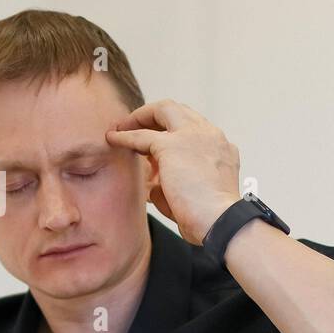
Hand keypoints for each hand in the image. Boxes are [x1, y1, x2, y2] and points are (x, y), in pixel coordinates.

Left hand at [105, 99, 240, 244]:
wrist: (220, 222)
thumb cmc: (209, 218)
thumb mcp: (194, 195)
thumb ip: (173, 185)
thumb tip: (151, 186)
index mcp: (220, 148)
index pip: (194, 128)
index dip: (172, 132)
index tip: (155, 143)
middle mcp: (210, 136)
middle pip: (180, 111)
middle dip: (156, 116)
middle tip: (136, 127)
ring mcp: (193, 136)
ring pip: (164, 110)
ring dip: (141, 118)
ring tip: (122, 127)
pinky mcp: (172, 146)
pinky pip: (142, 135)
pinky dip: (125, 136)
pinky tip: (112, 138)